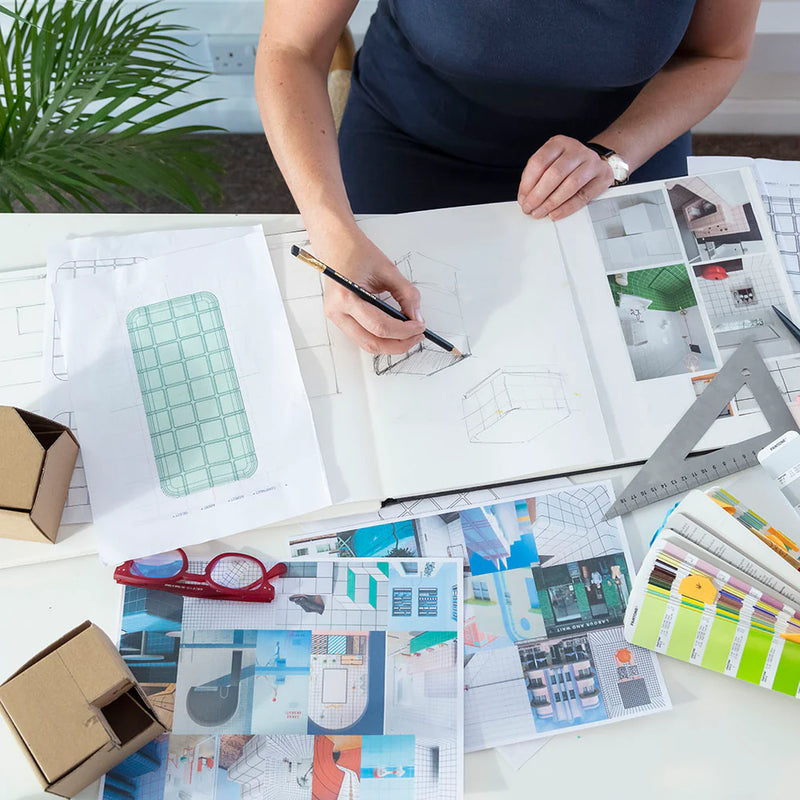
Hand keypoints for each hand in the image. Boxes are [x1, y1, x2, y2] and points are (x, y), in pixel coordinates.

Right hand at [315, 229, 425, 354]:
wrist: (336, 244)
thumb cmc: (357, 252)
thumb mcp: (388, 270)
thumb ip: (407, 295)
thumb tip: (417, 318)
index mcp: (346, 297)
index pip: (380, 327)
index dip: (404, 331)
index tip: (420, 326)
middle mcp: (336, 312)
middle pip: (371, 343)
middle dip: (398, 344)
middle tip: (417, 336)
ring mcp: (335, 318)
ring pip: (366, 344)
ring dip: (390, 344)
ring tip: (408, 335)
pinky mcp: (340, 319)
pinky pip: (363, 337)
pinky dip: (381, 338)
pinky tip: (395, 331)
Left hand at [517, 135, 614, 220]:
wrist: (595, 161)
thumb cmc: (567, 164)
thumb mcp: (549, 162)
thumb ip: (536, 176)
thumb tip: (525, 197)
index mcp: (558, 143)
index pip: (539, 162)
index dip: (528, 184)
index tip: (522, 198)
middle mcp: (576, 149)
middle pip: (554, 174)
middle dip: (538, 195)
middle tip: (529, 208)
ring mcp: (591, 161)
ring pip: (570, 185)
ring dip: (552, 203)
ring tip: (540, 212)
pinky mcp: (602, 176)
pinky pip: (583, 196)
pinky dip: (567, 207)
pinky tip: (556, 213)